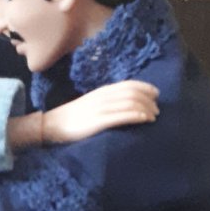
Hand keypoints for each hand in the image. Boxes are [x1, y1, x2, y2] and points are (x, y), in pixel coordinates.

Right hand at [42, 80, 158, 142]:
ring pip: (130, 104)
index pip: (128, 84)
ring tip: (154, 116)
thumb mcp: (90, 103)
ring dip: (146, 109)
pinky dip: (136, 116)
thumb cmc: (71, 117)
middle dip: (149, 100)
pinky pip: (121, 116)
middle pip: (132, 93)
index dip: (145, 87)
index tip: (156, 94)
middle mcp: (103, 97)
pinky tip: (144, 119)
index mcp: (102, 91)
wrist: (52, 126)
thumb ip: (105, 101)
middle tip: (157, 109)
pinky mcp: (98, 122)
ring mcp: (100, 109)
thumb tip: (123, 103)